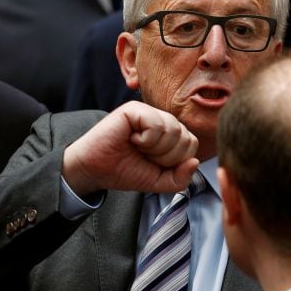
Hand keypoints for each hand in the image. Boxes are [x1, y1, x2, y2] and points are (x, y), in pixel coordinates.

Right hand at [63, 101, 198, 195]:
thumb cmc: (123, 171)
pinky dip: (146, 140)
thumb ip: (180, 178)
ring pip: (173, 130)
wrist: (95, 170)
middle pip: (185, 137)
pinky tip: (132, 139)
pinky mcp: (134, 109)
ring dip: (156, 149)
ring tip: (138, 147)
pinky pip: (157, 124)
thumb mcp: (158, 181)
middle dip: (166, 157)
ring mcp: (147, 112)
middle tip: (144, 156)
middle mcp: (160, 119)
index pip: (191, 144)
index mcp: (168, 133)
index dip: (175, 161)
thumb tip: (195, 162)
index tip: (153, 163)